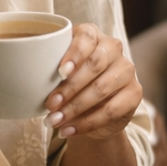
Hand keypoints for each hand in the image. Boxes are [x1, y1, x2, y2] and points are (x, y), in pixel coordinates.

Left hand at [45, 24, 141, 140]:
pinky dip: (86, 123)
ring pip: (102, 88)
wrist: (92, 110)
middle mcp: (113, 48)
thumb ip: (51, 71)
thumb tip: (32, 81)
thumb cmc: (70, 83)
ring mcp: (127, 70)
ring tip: (55, 120)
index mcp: (93, 35)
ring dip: (75, 107)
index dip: (74, 54)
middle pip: (95, 64)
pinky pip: (111, 110)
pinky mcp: (134, 93)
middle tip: (50, 104)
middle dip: (70, 87)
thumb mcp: (60, 73)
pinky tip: (69, 129)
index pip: (87, 37)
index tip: (59, 72)